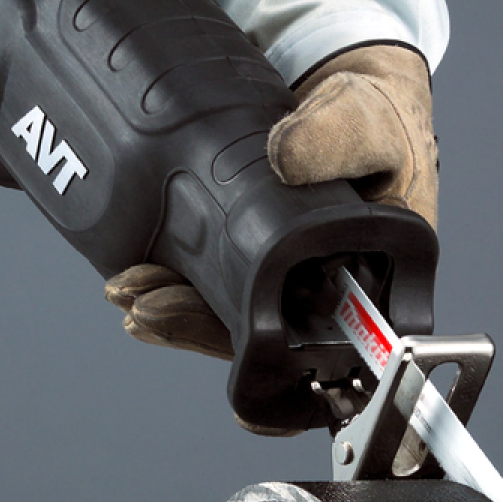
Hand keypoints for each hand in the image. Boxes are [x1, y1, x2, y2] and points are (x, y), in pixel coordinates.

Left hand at [105, 42, 437, 359]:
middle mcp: (322, 289)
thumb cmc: (376, 117)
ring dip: (175, 309)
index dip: (290, 389)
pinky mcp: (245, 246)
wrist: (343, 90)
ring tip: (127, 291)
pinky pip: (207, 277)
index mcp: (369, 283)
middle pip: (260, 335)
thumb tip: (284, 158)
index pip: (331, 354)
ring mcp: (278, 271)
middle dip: (197, 328)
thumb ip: (336, 137)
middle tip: (146, 308)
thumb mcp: (366, 121)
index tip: (248, 411)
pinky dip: (170, 279)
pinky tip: (134, 275)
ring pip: (226, 310)